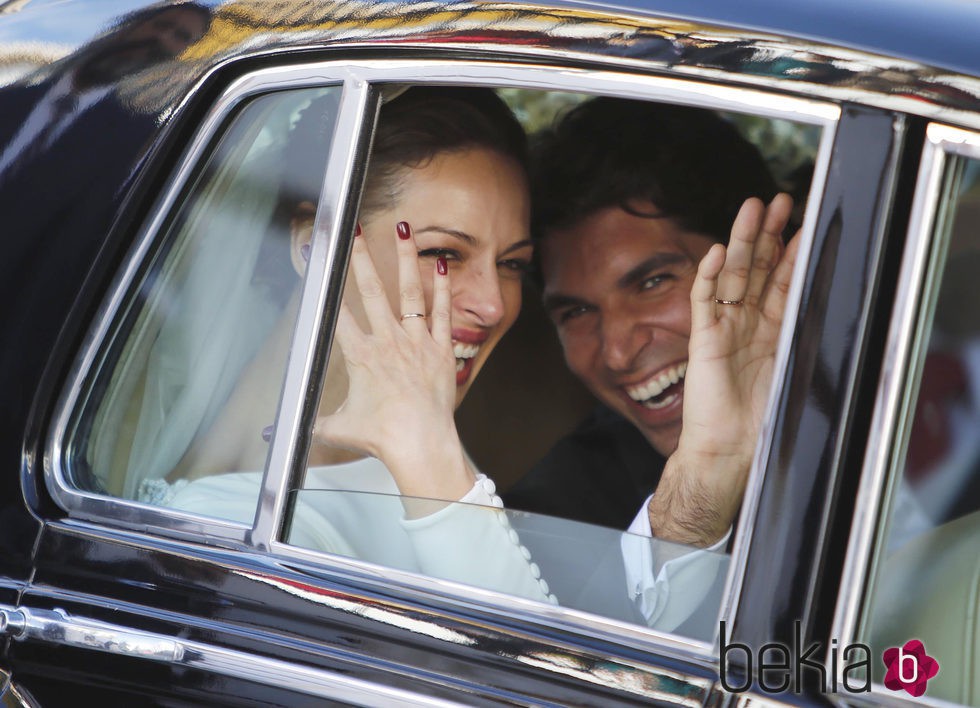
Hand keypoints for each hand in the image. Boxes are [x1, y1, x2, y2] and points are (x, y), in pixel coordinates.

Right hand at [314, 222, 474, 502]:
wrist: (420, 442)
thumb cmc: (381, 436)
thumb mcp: (339, 427)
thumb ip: (309, 423)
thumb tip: (270, 435)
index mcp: (360, 356)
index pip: (337, 312)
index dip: (324, 283)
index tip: (316, 257)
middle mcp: (387, 341)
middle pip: (371, 291)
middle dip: (362, 257)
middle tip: (356, 230)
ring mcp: (415, 342)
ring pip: (409, 292)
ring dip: (406, 259)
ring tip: (405, 230)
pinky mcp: (439, 349)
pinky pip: (440, 312)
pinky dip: (441, 288)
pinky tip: (440, 265)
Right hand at [649, 194, 799, 545]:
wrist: (729, 448)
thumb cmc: (761, 420)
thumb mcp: (793, 369)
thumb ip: (801, 332)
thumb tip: (828, 297)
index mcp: (771, 331)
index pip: (782, 281)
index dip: (791, 252)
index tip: (803, 223)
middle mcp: (747, 324)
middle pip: (757, 269)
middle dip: (768, 234)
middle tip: (778, 200)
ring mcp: (723, 329)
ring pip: (732, 275)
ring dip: (742, 242)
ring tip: (751, 210)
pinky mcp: (703, 339)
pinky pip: (704, 300)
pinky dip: (710, 275)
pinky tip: (719, 252)